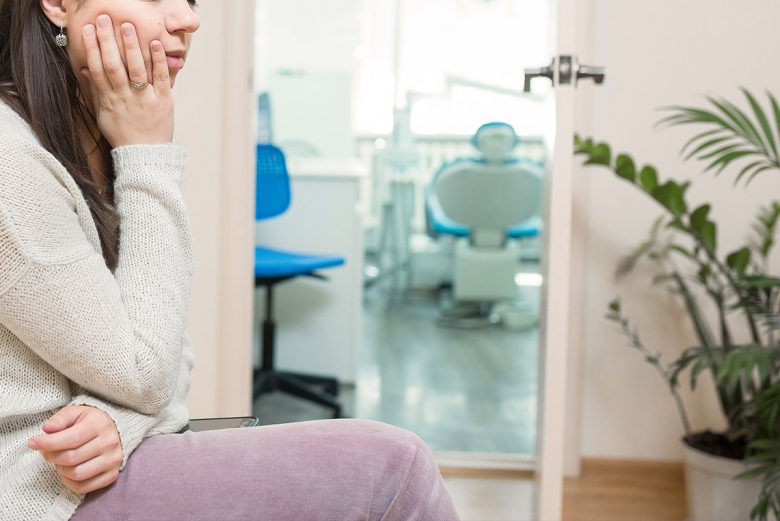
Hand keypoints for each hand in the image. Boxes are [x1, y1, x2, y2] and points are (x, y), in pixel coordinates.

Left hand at [28, 405, 122, 495]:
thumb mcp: (74, 413)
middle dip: (52, 457)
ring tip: (60, 461)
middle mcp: (109, 442)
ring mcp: (113, 460)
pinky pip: (83, 487)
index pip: (70, 439)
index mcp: (99, 424)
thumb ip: (59, 419)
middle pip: (71, 458)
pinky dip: (69, 482)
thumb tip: (47, 429)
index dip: (47, 443)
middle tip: (47, 452)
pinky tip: (67, 471)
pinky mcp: (112, 475)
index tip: (32, 443)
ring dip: (61, 470)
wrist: (113, 431)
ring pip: (76, 474)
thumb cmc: (88, 422)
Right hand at [80, 14, 173, 146]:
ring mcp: (145, 99)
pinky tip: (155, 44)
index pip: (97, 70)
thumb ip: (96, 92)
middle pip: (114, 66)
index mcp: (109, 100)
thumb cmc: (123, 135)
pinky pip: (161, 79)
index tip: (88, 30)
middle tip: (104, 19)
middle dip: (108, 41)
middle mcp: (125, 98)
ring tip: (127, 26)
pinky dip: (158, 61)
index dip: (92, 49)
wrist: (145, 156)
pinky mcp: (164, 101)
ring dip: (131, 47)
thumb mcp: (103, 115)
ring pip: (136, 70)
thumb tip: (86, 70)